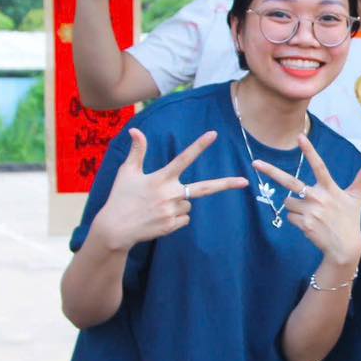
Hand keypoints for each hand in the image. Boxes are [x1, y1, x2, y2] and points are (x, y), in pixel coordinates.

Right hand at [92, 129, 247, 250]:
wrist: (115, 230)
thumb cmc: (120, 197)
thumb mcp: (127, 172)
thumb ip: (137, 151)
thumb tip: (136, 130)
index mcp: (161, 178)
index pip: (184, 158)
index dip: (199, 145)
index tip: (213, 134)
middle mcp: (170, 194)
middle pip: (205, 188)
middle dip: (226, 184)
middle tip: (245, 181)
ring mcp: (173, 212)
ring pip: (189, 202)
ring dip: (179, 201)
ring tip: (157, 205)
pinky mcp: (173, 226)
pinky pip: (185, 217)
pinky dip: (176, 216)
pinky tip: (159, 216)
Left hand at [253, 135, 360, 266]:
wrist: (344, 248)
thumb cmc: (350, 220)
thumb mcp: (357, 198)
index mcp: (330, 188)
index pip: (319, 165)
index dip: (309, 151)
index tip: (299, 136)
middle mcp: (319, 198)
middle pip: (290, 182)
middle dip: (271, 171)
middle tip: (255, 163)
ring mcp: (310, 212)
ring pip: (288, 202)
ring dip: (295, 206)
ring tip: (311, 214)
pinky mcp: (304, 224)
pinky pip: (290, 216)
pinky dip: (296, 219)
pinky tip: (309, 224)